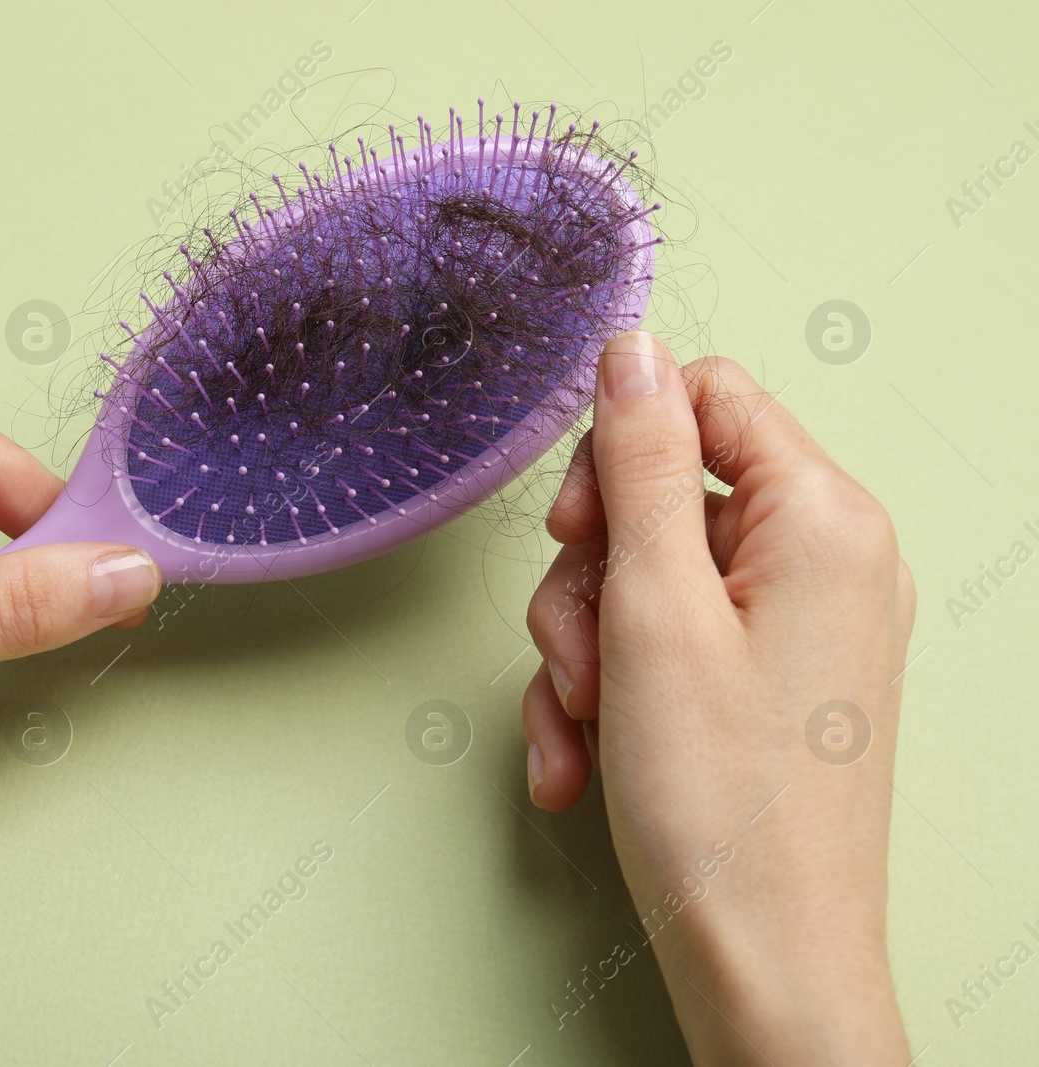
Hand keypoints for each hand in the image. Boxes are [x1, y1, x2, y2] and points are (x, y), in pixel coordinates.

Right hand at [521, 333, 914, 1062]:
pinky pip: (669, 640)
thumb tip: (631, 347)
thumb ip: (641, 462)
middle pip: (667, 494)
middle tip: (577, 653)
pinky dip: (615, 688)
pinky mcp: (772, 678)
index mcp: (824, 519)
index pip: (706, 397)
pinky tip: (586, 756)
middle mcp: (829, 560)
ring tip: (581, 723)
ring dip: (587, 645)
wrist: (764, 958)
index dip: (618, 452)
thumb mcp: (654, 608)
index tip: (574, 529)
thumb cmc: (722, 803)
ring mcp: (802, 624)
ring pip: (650, 574)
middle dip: (590, 574)